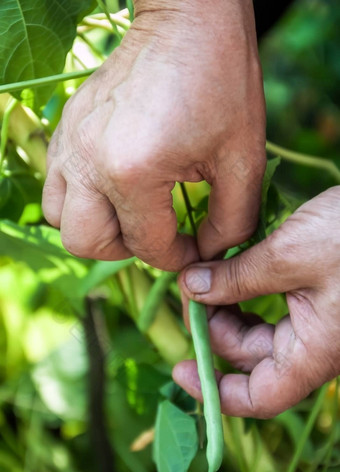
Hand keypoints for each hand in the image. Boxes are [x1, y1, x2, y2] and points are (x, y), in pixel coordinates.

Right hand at [42, 0, 265, 270]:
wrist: (187, 20)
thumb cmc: (221, 81)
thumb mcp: (243, 160)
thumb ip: (231, 223)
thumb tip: (209, 254)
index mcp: (133, 172)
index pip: (147, 246)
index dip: (177, 257)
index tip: (194, 248)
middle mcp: (88, 162)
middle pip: (85, 243)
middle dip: (126, 249)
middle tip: (158, 233)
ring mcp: (70, 143)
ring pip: (58, 218)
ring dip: (95, 227)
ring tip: (131, 213)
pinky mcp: (65, 129)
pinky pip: (56, 184)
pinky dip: (81, 198)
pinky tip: (115, 184)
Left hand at [174, 186, 339, 417]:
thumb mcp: (288, 256)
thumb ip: (236, 278)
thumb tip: (190, 287)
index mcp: (314, 351)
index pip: (259, 396)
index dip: (215, 392)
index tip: (180, 369)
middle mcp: (314, 343)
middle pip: (249, 357)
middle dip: (213, 328)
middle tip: (190, 288)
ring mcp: (314, 320)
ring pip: (256, 331)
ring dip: (226, 308)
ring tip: (206, 274)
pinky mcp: (313, 296)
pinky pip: (270, 306)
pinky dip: (244, 291)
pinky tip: (230, 268)